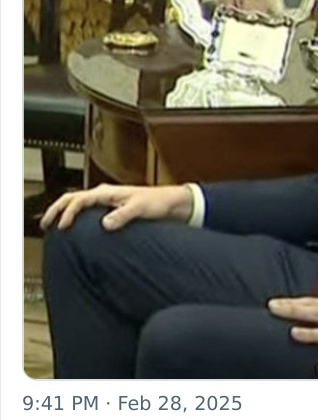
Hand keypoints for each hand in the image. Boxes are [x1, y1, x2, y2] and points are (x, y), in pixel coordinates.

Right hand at [40, 184, 193, 231]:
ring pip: (78, 203)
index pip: (79, 200)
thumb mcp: (140, 208)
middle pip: (73, 198)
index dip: (68, 213)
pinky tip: (74, 227)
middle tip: (45, 224)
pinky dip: (76, 216)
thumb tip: (104, 224)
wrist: (171, 203)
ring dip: (65, 211)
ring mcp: (107, 200)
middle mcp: (105, 194)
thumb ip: (123, 215)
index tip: (63, 227)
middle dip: (57, 209)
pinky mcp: (112, 208)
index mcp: (108, 192)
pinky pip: (87, 210)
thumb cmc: (157, 203)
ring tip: (53, 225)